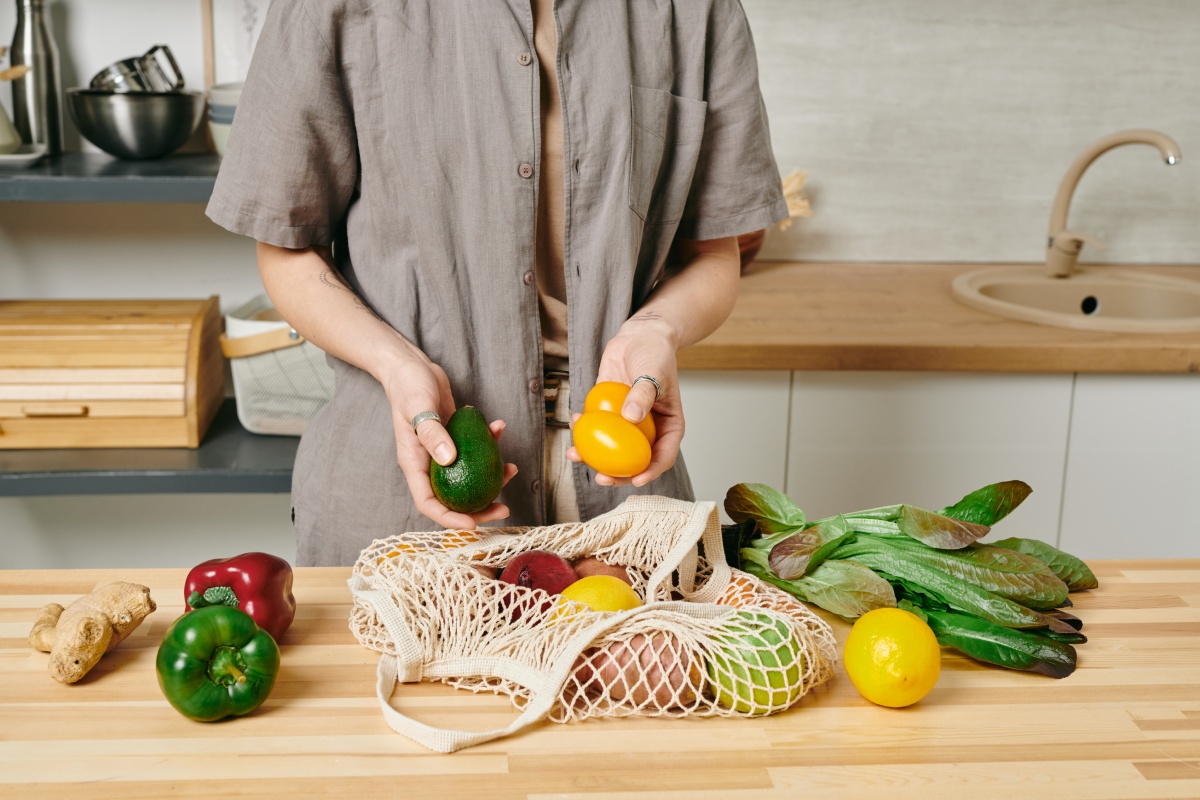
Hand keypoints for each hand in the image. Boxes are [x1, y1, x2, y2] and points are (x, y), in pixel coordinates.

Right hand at [379, 345, 517, 528]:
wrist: (411, 367)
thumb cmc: (409, 386)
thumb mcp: (418, 407)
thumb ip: (432, 433)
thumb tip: (449, 460)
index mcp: (414, 463)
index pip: (429, 502)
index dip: (450, 518)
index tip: (473, 524)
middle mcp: (429, 463)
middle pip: (453, 496)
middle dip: (479, 507)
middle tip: (504, 508)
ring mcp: (443, 451)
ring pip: (469, 475)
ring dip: (492, 476)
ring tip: (512, 468)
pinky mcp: (455, 437)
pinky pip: (476, 448)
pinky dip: (490, 442)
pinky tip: (499, 427)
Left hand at [567, 316, 682, 486]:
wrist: (637, 337)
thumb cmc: (655, 353)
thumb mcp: (654, 372)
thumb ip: (643, 394)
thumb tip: (632, 418)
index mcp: (668, 427)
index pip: (663, 456)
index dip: (651, 472)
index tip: (636, 480)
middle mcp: (648, 430)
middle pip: (634, 461)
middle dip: (617, 475)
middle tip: (600, 478)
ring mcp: (627, 424)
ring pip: (611, 449)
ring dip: (592, 457)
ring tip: (575, 455)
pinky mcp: (609, 414)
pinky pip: (597, 429)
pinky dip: (584, 431)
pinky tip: (574, 424)